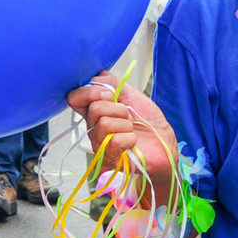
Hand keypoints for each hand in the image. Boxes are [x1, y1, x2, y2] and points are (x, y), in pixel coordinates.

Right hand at [66, 71, 177, 196]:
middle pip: (94, 109)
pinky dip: (129, 138)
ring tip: (131, 129)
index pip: (74, 98)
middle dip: (118, 108)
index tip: (109, 93)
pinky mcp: (110, 159)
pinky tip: (133, 141)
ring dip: (125, 124)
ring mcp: (100, 145)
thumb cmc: (146, 121)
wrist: (163, 141)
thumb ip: (112, 83)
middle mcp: (93, 128)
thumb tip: (95, 77)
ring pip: (104, 124)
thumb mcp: (130, 95)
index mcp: (95, 112)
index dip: (90, 92)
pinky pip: (113, 141)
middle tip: (128, 115)